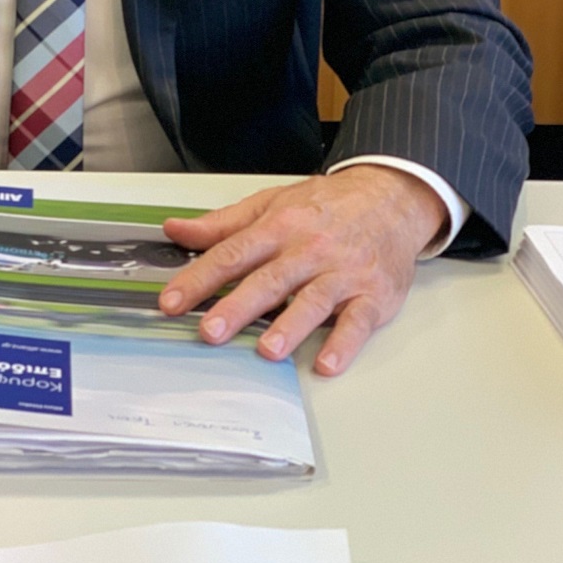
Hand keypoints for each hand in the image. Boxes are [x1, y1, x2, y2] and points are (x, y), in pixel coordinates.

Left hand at [158, 166, 446, 376]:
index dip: (200, 278)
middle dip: (238, 306)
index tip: (172, 301)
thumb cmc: (325, 205)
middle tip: (210, 332)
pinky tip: (327, 363)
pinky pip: (358, 321)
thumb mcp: (271, 203)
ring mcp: (343, 273)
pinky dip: (344, 344)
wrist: (390, 198)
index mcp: (280, 226)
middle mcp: (309, 249)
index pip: (233, 253)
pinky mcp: (373, 295)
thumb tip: (176, 230)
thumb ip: (223, 223)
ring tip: (267, 350)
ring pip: (313, 300)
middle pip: (269, 280)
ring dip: (291, 326)